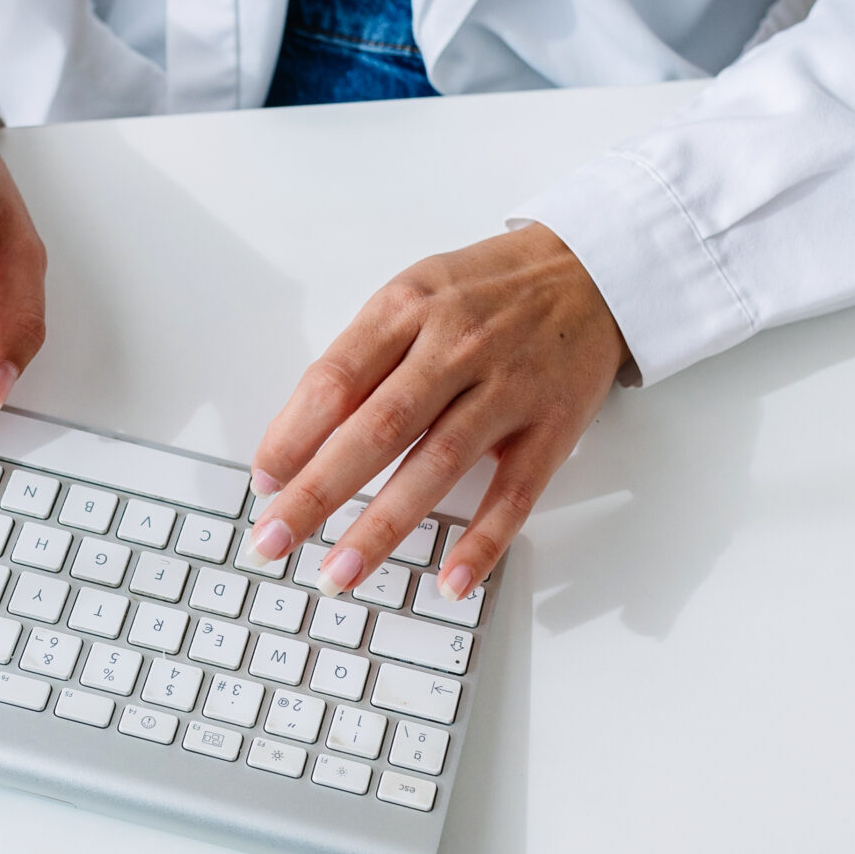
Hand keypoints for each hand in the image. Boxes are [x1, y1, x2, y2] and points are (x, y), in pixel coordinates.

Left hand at [244, 224, 627, 601]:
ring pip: (437, 465)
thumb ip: (361, 358)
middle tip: (272, 541)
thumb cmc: (487, 292)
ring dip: (383, 527)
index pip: (336, 379)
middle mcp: (456, 347)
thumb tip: (296, 438)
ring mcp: (507, 389)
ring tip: (338, 573)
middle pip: (376, 428)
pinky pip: (513, 494)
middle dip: (317, 493)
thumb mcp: (415, 295)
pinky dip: (482, 542)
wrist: (591, 271)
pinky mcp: (551, 427)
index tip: (263, 483)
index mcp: (409, 308)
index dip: (292, 436)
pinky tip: (449, 581)